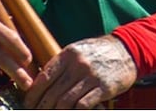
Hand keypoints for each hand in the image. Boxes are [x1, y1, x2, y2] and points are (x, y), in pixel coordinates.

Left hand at [23, 35, 137, 108]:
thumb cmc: (98, 52)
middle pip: (53, 92)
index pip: (45, 76)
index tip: (28, 103)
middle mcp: (78, 64)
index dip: (34, 93)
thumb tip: (40, 81)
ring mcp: (91, 76)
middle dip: (42, 106)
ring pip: (66, 101)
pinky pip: (83, 105)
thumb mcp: (78, 51)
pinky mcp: (103, 88)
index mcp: (68, 54)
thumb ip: (61, 64)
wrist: (127, 50)